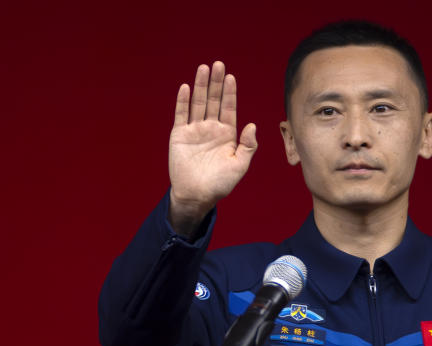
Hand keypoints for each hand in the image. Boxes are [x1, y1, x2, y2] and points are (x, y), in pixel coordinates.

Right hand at [168, 61, 257, 236]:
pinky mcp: (180, 135)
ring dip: (200, 86)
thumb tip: (252, 125)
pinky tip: (186, 87)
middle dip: (216, 83)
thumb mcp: (239, 166)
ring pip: (198, 104)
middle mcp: (211, 129)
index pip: (228, 108)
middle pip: (213, 101)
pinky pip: (181, 115)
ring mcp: (195, 131)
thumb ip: (248, 146)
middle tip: (218, 64)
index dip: (229, 93)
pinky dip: (183, 102)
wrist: (197, 196)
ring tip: (203, 68)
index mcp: (227, 135)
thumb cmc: (220, 184)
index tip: (231, 77)